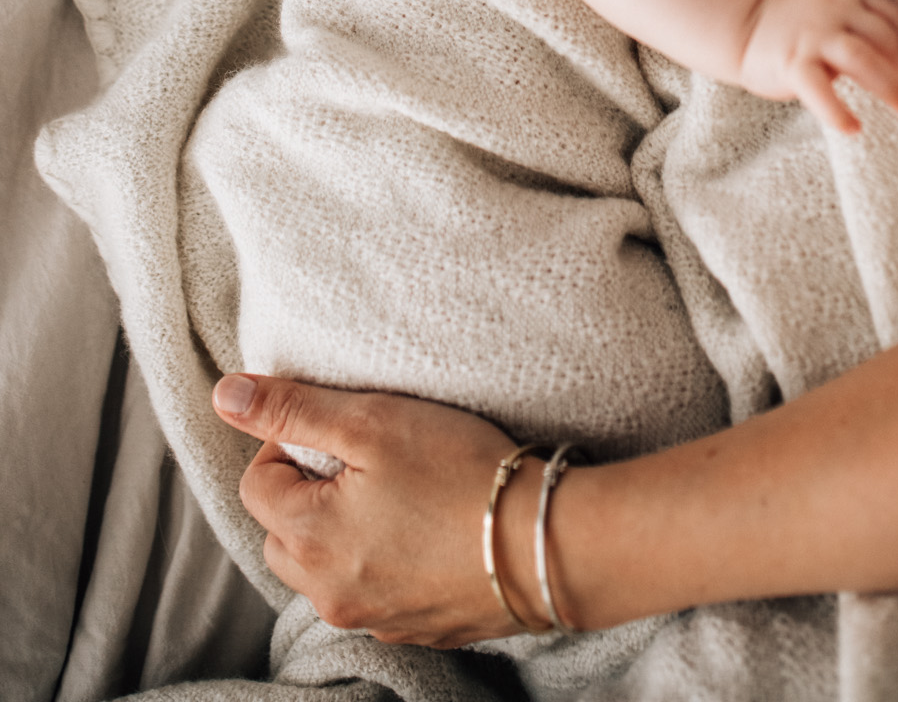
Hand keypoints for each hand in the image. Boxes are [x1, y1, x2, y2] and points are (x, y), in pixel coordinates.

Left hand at [211, 373, 541, 644]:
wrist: (547, 542)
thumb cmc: (460, 472)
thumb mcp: (372, 422)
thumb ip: (292, 409)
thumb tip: (223, 396)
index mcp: (309, 541)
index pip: (256, 483)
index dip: (290, 443)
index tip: (344, 428)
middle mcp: (329, 595)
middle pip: (283, 533)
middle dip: (309, 492)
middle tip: (370, 458)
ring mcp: (373, 620)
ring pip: (325, 568)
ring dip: (342, 531)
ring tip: (401, 493)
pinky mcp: (415, 630)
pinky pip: (372, 592)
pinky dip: (384, 561)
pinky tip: (428, 530)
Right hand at [738, 0, 897, 132]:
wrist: (737, 22)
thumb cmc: (791, 20)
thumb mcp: (831, 7)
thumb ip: (864, 22)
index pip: (892, 13)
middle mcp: (832, 10)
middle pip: (883, 37)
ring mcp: (811, 36)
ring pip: (862, 58)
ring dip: (890, 86)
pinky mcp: (791, 63)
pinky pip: (820, 90)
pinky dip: (839, 112)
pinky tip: (853, 128)